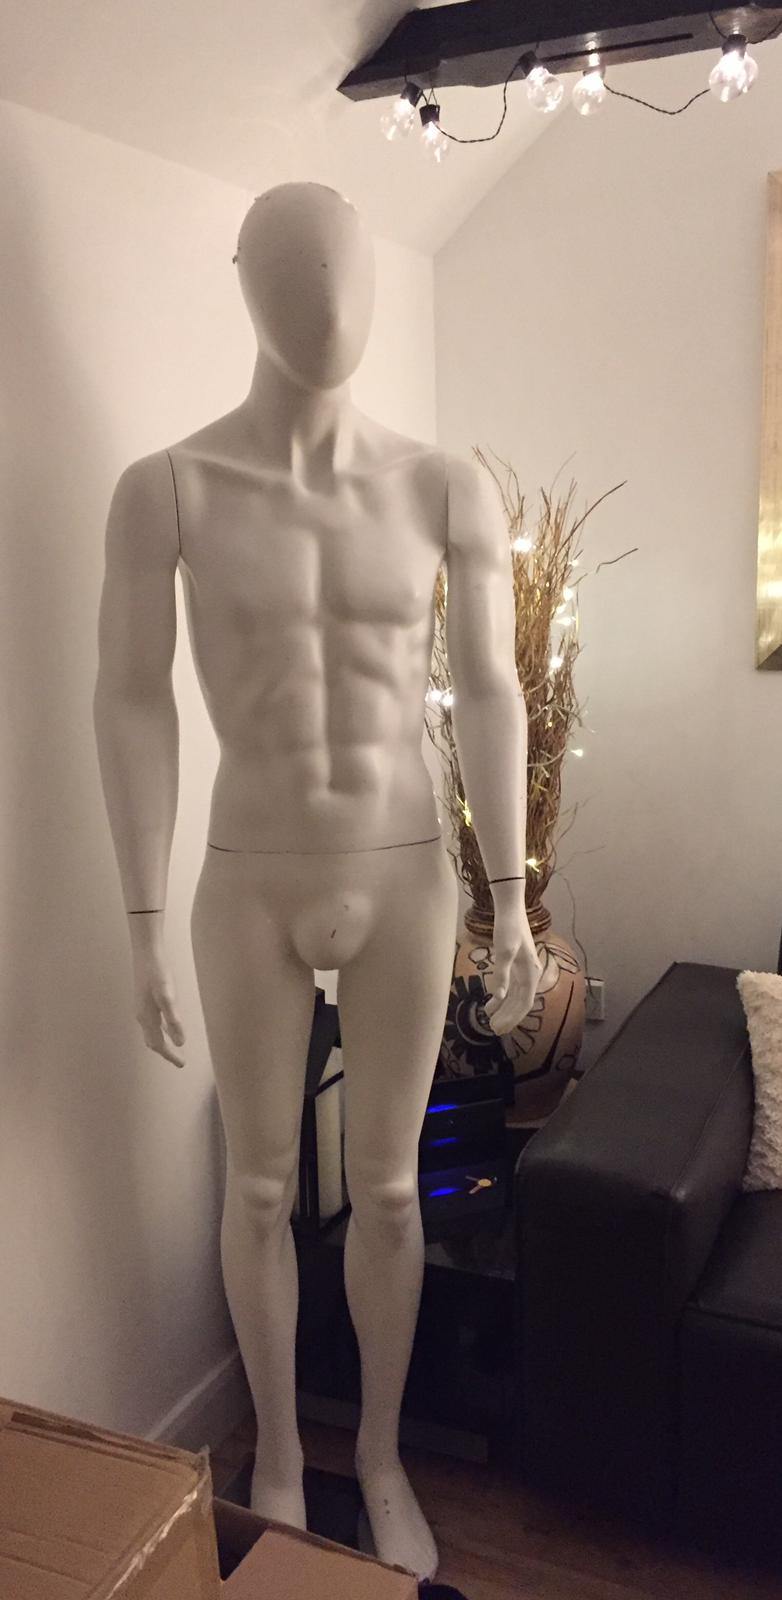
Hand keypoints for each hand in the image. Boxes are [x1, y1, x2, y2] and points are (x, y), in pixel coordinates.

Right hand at [128, 915, 185, 1067]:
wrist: (145, 951)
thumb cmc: (157, 972)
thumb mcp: (167, 996)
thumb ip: (174, 1020)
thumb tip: (181, 1043)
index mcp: (147, 1017)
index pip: (158, 1044)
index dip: (170, 1055)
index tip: (182, 1064)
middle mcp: (142, 1015)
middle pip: (153, 1040)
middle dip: (165, 1051)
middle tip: (179, 1061)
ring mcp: (142, 1007)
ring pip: (151, 1031)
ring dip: (162, 1041)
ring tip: (173, 1049)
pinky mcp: (145, 999)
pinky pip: (153, 1021)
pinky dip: (160, 1029)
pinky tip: (168, 1026)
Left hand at [485, 886, 541, 1035]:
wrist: (510, 910)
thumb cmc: (508, 928)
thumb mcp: (504, 951)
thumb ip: (502, 975)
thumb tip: (500, 997)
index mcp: (531, 972)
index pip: (525, 1002)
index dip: (514, 1017)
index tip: (501, 1028)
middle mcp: (531, 973)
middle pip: (521, 1002)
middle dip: (508, 1017)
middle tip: (494, 1030)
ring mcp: (524, 970)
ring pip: (515, 996)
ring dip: (504, 1009)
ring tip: (490, 1021)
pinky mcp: (516, 966)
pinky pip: (511, 987)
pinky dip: (501, 997)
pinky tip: (490, 1004)